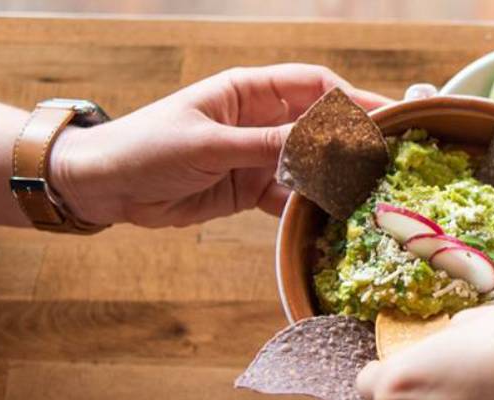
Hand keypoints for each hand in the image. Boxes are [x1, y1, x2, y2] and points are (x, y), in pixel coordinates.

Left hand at [49, 64, 389, 227]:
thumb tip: (321, 142)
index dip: (352, 100)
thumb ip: (266, 145)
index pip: (313, 87)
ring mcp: (256, 155)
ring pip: (309, 165)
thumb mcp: (209, 144)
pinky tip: (328, 219)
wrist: (105, 187)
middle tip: (388, 162)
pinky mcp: (249, 189)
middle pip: (319, 126)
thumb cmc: (147, 147)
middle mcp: (259, 120)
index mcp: (248, 92)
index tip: (385, 119)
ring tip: (366, 196)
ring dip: (333, 180)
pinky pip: (289, 196)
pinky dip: (308, 207)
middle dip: (352, 142)